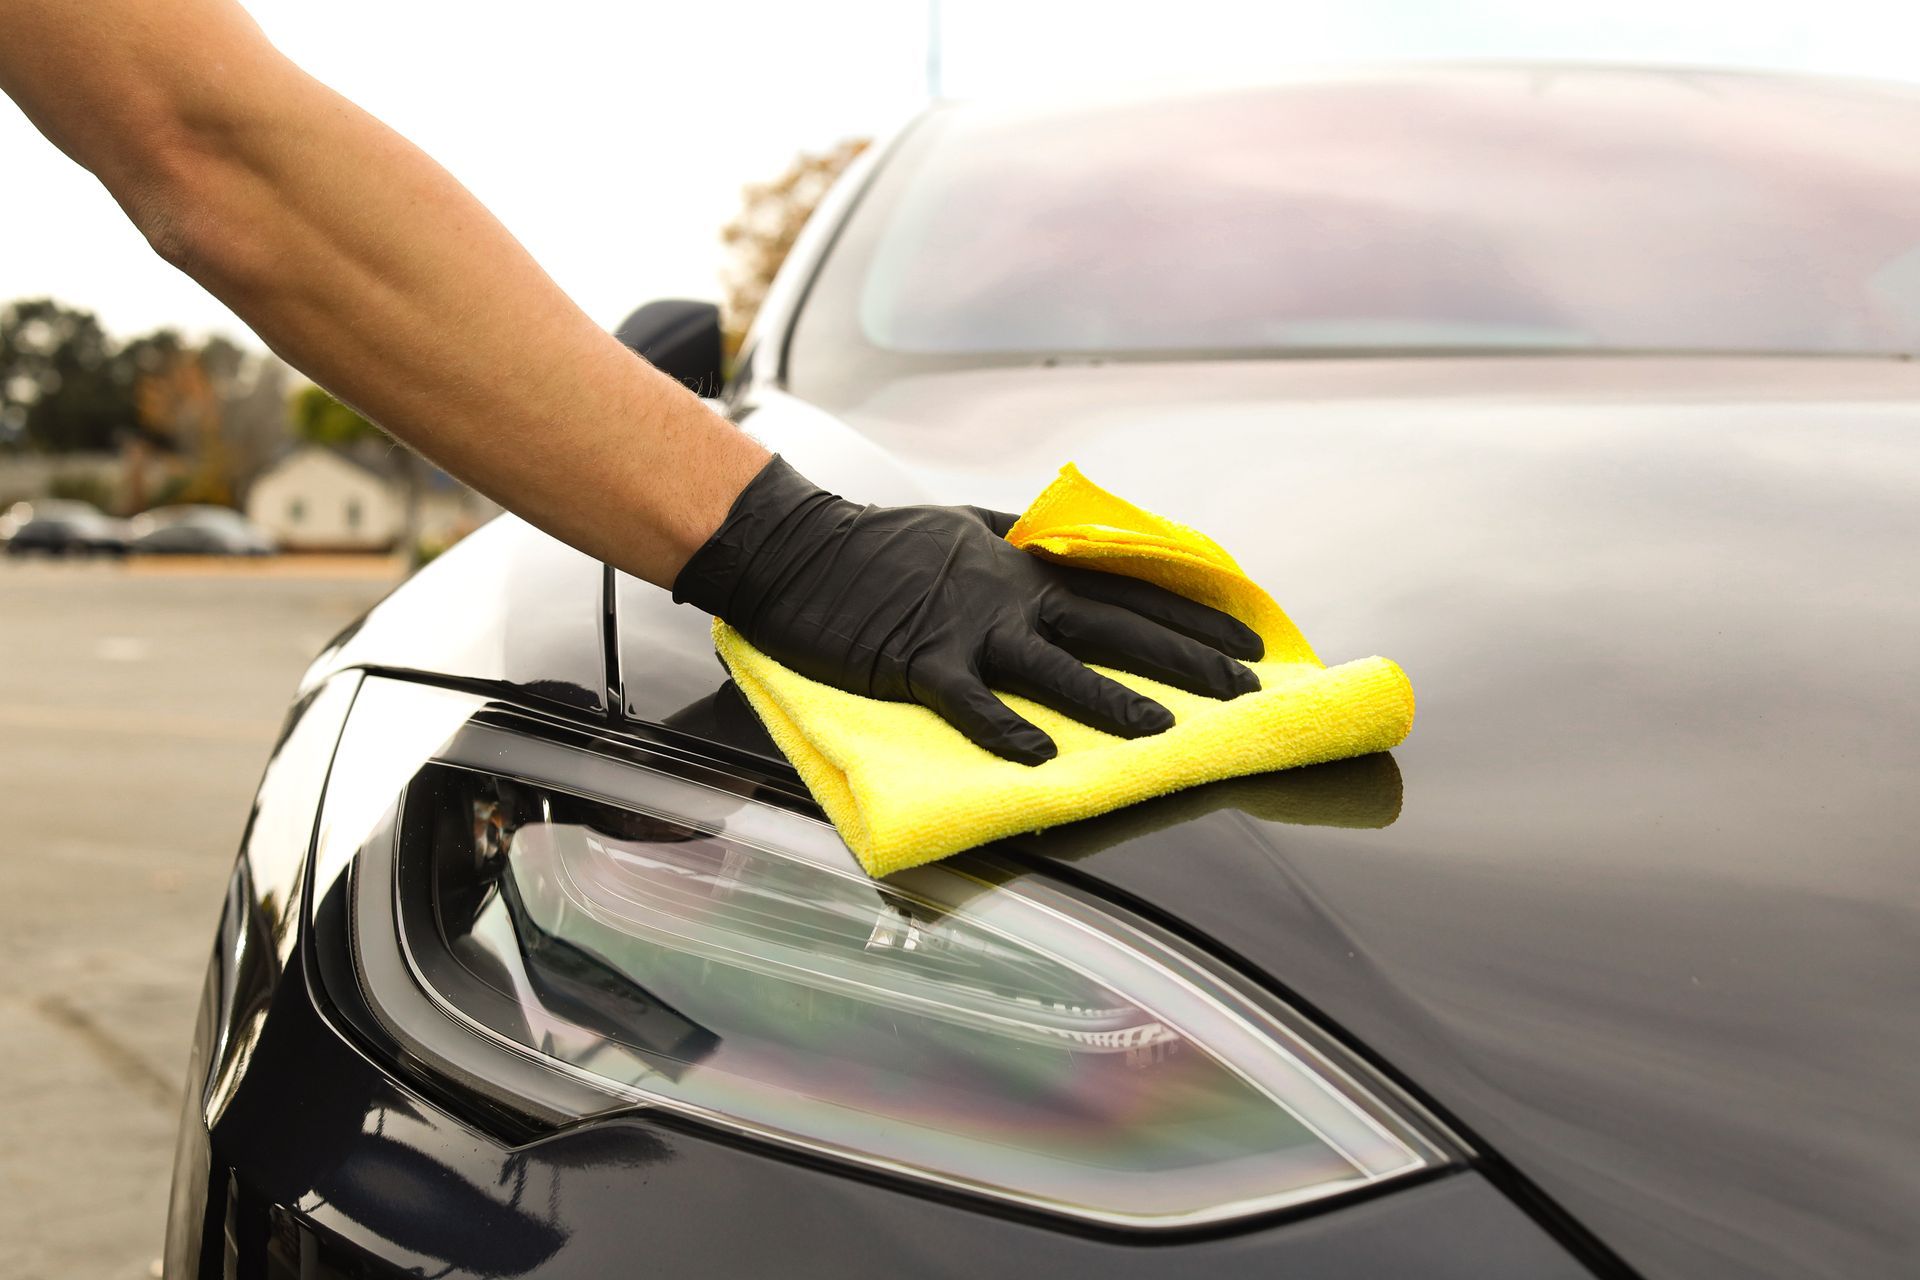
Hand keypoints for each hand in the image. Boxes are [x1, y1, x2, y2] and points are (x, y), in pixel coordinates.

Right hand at [674, 456, 1263, 763]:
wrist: (798, 551)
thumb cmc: (879, 543)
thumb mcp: (965, 525)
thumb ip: (1022, 538)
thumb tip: (1070, 544)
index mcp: (1024, 564)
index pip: (1126, 586)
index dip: (1191, 613)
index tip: (1246, 638)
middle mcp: (1010, 593)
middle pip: (1114, 625)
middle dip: (1184, 658)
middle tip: (1242, 688)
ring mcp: (967, 627)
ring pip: (1055, 665)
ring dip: (1112, 699)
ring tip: (1163, 730)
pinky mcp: (920, 660)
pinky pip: (971, 701)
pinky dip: (1005, 729)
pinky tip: (1041, 759)